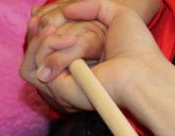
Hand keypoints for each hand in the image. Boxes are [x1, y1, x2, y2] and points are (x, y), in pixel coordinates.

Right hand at [21, 0, 165, 112]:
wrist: (141, 71)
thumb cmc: (135, 46)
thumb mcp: (117, 14)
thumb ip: (92, 6)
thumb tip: (67, 10)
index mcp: (79, 58)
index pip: (48, 44)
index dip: (39, 30)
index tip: (35, 15)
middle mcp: (68, 72)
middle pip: (35, 51)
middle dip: (34, 33)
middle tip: (36, 20)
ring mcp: (62, 82)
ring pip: (33, 58)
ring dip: (41, 40)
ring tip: (55, 30)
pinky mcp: (59, 89)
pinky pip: (39, 65)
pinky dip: (47, 48)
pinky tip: (66, 40)